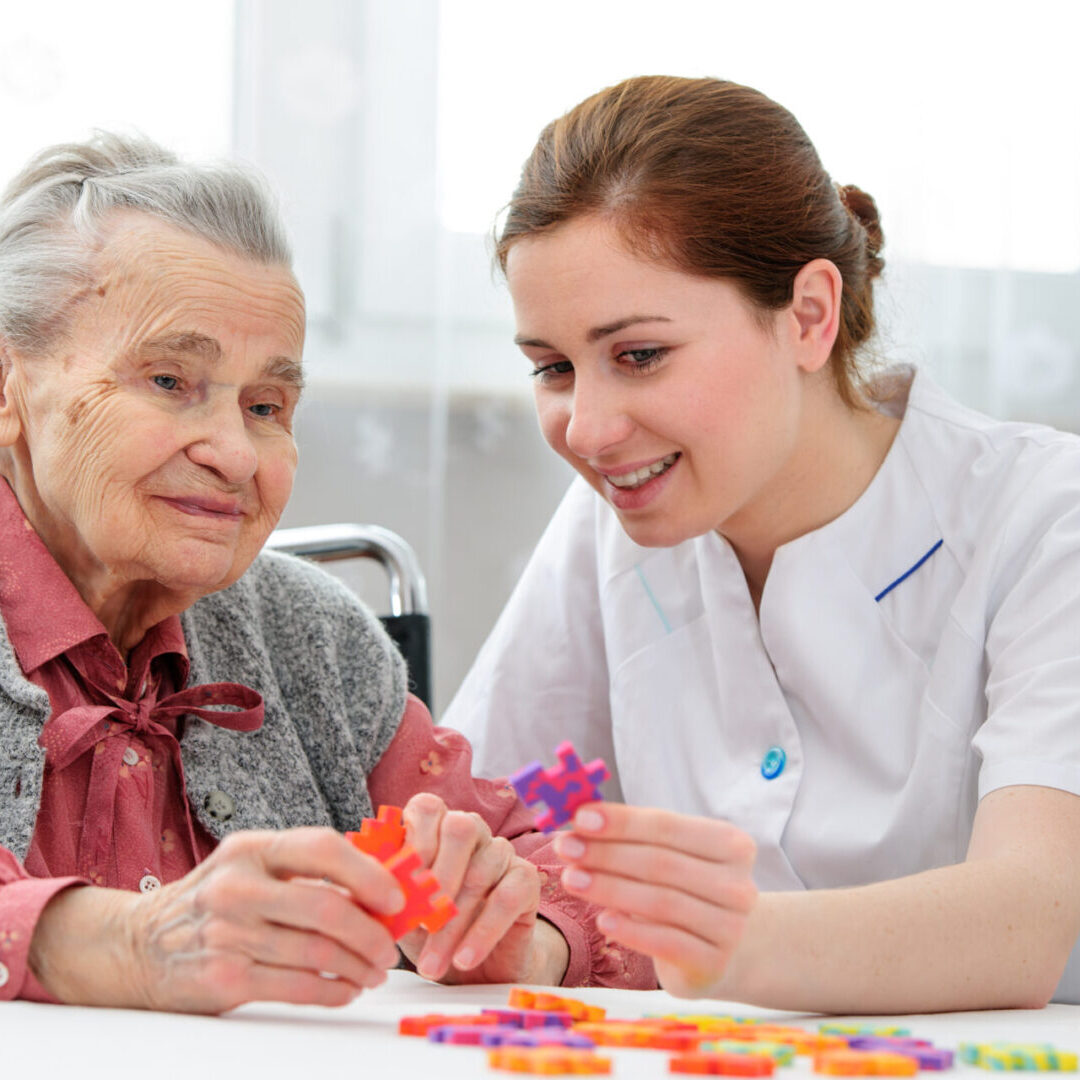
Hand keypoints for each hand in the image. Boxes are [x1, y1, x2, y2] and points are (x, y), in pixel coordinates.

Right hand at [30, 827, 405, 1012]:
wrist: (138, 945)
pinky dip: (334, 991)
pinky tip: (347, 989)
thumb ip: (304, 869)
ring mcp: (228, 934)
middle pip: (327, 908)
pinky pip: (297, 987)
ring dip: (359, 966)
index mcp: (252, 848)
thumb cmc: (215, 901)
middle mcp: (238, 886)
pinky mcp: (224, 979)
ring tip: (374, 971)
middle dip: (371, 932)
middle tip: (390, 948)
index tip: (396, 897)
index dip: (368, 873)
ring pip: (318, 953)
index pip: (323, 848)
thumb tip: (381, 882)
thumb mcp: (250, 865)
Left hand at [397, 792, 566, 984]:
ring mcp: (501, 852)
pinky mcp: (526, 879)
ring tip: (431, 965)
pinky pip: (508, 897)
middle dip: (438, 877)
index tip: (400, 886)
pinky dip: (483, 932)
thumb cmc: (430, 930)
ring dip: (453, 924)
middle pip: (460, 827)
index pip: (428, 807)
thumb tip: (360, 887)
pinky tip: (464, 959)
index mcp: (436, 827)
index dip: (414, 840)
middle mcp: (472, 830)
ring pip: (480, 872)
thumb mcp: (401, 912)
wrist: (477, 967)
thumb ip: (384, 892)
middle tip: (420, 923)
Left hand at [553, 803, 756, 996]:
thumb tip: (580, 820)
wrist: (718, 951)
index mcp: (731, 843)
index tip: (580, 818)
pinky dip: (631, 930)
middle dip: (606, 853)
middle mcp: (738, 884)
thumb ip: (633, 836)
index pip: (668, 826)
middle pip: (661, 863)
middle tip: (565, 848)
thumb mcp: (668, 856)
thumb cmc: (683, 891)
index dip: (622, 821)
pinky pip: (666, 942)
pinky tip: (602, 920)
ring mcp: (731, 927)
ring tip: (571, 880)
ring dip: (609, 888)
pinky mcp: (714, 963)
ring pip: (661, 901)